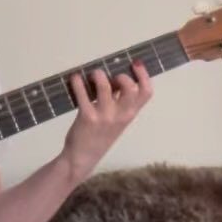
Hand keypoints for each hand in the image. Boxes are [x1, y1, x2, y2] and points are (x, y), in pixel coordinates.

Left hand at [60, 63, 152, 180]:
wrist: (82, 158)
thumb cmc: (99, 136)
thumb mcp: (116, 120)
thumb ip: (119, 101)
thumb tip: (115, 78)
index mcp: (130, 114)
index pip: (146, 93)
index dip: (144, 75)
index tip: (136, 63)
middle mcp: (121, 115)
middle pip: (131, 88)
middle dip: (121, 76)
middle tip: (111, 76)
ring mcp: (104, 116)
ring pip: (105, 87)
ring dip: (98, 75)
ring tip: (92, 75)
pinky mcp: (87, 117)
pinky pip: (83, 94)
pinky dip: (77, 82)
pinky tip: (75, 78)